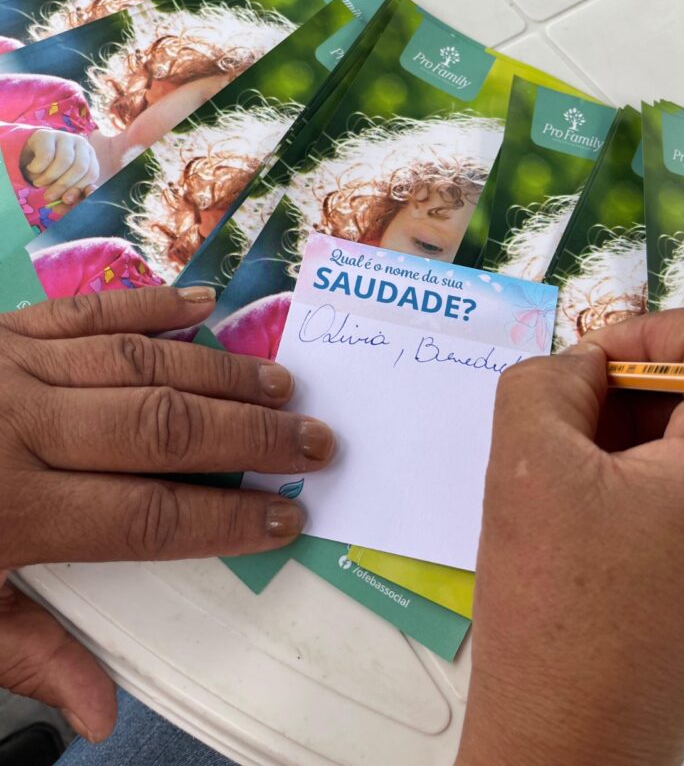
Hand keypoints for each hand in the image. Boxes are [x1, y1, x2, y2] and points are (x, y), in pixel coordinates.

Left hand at [0, 286, 334, 743]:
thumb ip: (22, 654)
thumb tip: (101, 713)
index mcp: (11, 507)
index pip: (148, 514)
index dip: (227, 516)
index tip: (287, 517)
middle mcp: (25, 426)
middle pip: (164, 428)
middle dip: (251, 436)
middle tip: (317, 441)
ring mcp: (15, 366)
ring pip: (140, 363)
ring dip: (219, 371)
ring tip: (282, 384)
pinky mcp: (4, 328)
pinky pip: (90, 312)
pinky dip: (150, 306)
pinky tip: (202, 305)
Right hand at [20, 129, 99, 204]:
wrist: (33, 150)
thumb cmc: (53, 170)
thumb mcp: (64, 180)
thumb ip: (71, 192)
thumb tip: (69, 201)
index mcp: (90, 156)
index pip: (91, 174)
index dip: (79, 189)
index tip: (66, 200)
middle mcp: (81, 143)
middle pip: (79, 168)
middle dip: (63, 186)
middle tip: (49, 196)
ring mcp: (65, 136)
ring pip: (64, 162)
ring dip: (49, 178)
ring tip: (39, 183)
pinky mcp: (47, 134)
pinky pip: (46, 155)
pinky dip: (38, 168)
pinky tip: (33, 170)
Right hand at [458, 306, 683, 765]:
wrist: (573, 734)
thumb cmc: (557, 598)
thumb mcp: (531, 458)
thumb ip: (549, 377)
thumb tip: (584, 365)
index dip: (652, 328)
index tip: (588, 362)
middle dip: (642, 379)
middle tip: (575, 409)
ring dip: (643, 422)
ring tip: (575, 460)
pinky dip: (653, 465)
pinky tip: (596, 500)